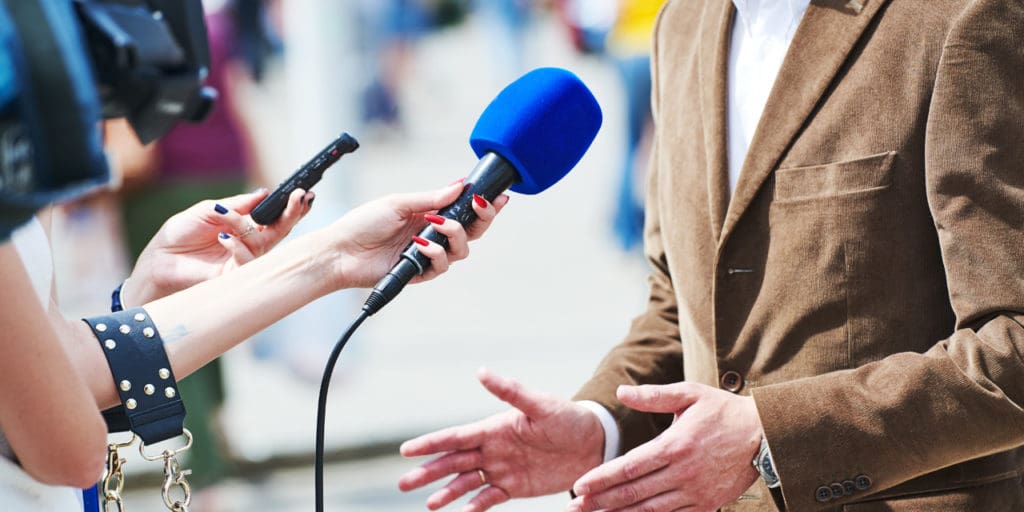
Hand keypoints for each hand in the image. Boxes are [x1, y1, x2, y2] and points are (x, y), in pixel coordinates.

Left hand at [126, 188, 311, 304]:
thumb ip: (238, 204)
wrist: (159, 259)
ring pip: (265, 242)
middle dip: (292, 213)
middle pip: (281, 229)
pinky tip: (224, 238)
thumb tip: (265, 192)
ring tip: (225, 218)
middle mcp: (251, 243)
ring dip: (248, 225)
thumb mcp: (209, 209)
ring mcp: (245, 259)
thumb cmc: (181, 233)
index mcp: (247, 226)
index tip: (302, 192)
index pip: (276, 216)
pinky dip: (238, 247)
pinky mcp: (235, 276)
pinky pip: (247, 262)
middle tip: (300, 197)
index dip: (291, 206)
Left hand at [324, 182, 507, 288]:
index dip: (484, 205)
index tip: (498, 195)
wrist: (341, 251)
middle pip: (472, 232)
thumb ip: (431, 198)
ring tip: (436, 225)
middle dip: (482, 219)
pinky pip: (441, 266)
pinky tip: (420, 244)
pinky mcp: (419, 273)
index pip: (465, 211)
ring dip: (455, 234)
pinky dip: (435, 253)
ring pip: (461, 250)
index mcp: (430, 215)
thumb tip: (459, 186)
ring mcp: (428, 255)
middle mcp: (433, 235)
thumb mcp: (399, 202)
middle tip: (479, 207)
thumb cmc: (363, 223)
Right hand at [399, 368, 604, 511]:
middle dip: (428, 472)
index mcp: (494, 428)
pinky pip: (490, 498)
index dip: (430, 444)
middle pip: (453, 462)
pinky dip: (474, 507)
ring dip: (447, 492)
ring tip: (429, 504)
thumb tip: (481, 371)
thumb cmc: (568, 418)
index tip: (405, 451)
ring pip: (466, 483)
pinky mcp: (516, 486)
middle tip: (404, 483)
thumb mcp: (540, 404)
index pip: (455, 437)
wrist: (594, 443)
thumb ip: (510, 391)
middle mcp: (492, 449)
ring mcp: (502, 469)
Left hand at [569, 383, 762, 511]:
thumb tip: (622, 392)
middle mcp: (684, 472)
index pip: (630, 466)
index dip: (602, 478)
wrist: (766, 436)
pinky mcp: (706, 505)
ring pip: (650, 510)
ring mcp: (696, 492)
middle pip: (634, 493)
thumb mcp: (690, 394)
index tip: (579, 486)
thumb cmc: (723, 411)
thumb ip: (654, 395)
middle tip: (575, 508)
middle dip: (601, 502)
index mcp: (676, 444)